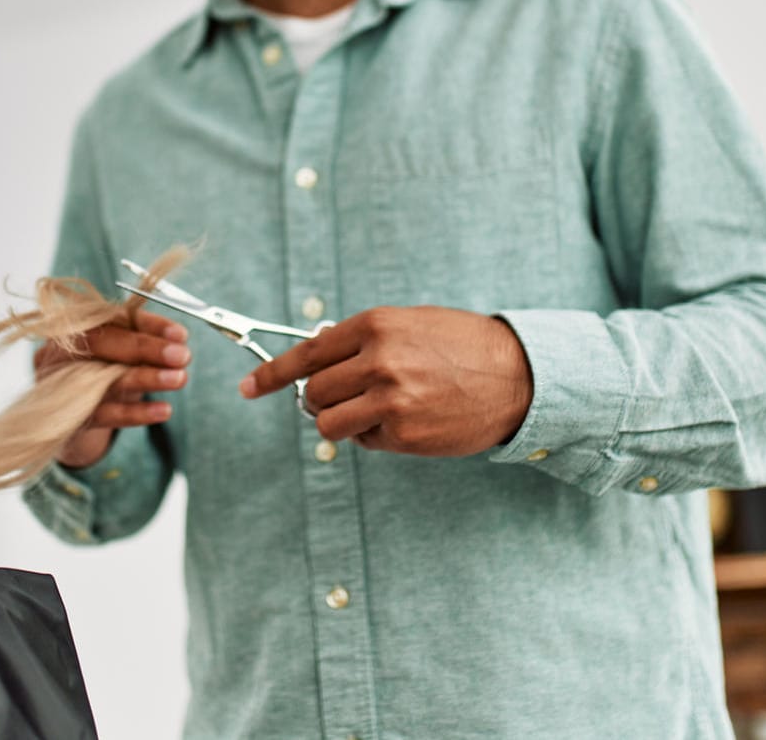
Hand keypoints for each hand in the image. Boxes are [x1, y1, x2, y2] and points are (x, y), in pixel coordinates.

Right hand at [35, 309, 190, 468]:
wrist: (68, 417)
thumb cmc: (99, 373)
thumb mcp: (119, 352)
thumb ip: (143, 341)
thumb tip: (179, 339)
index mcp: (73, 325)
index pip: (111, 316)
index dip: (147, 324)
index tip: (180, 334)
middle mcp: (59, 350)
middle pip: (100, 343)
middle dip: (145, 347)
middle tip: (182, 356)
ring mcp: (58, 384)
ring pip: (105, 379)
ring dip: (147, 378)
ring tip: (179, 379)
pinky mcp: (66, 416)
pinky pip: (104, 413)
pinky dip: (136, 413)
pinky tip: (163, 410)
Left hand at [238, 307, 533, 456]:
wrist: (517, 376)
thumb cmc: (460, 345)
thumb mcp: (408, 324)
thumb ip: (361, 339)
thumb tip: (315, 358)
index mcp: (375, 326)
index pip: (306, 353)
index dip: (271, 373)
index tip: (248, 386)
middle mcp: (378, 361)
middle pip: (312, 392)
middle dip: (318, 398)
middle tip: (344, 396)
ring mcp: (390, 400)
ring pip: (327, 422)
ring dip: (340, 420)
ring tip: (371, 410)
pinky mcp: (404, 434)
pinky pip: (364, 440)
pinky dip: (374, 435)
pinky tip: (405, 419)